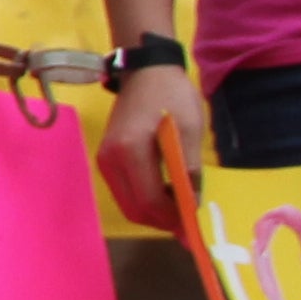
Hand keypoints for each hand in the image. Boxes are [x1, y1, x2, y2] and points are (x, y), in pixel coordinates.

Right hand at [97, 61, 213, 233]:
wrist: (145, 71)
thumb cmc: (171, 96)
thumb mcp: (190, 130)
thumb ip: (189, 171)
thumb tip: (193, 206)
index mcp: (130, 151)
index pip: (149, 201)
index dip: (173, 219)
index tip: (196, 229)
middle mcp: (110, 160)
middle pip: (134, 210)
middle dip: (163, 221)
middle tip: (190, 221)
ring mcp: (105, 160)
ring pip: (128, 204)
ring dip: (154, 212)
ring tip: (180, 206)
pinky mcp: (106, 159)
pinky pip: (124, 192)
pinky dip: (144, 201)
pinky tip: (164, 192)